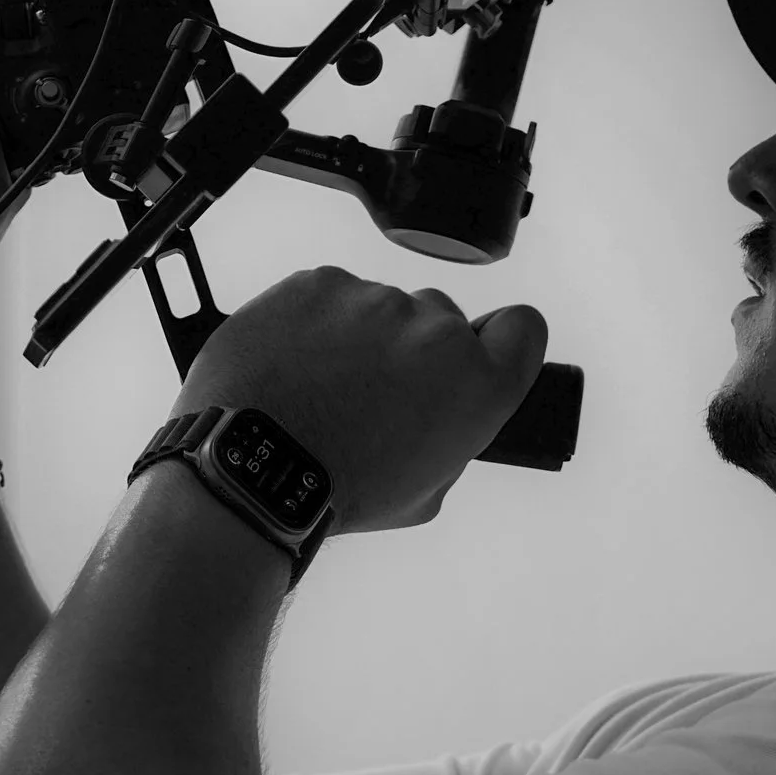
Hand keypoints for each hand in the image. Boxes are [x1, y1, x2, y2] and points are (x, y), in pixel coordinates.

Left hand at [167, 266, 547, 534]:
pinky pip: (328, 296)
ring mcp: (374, 298)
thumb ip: (448, 436)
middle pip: (440, 321)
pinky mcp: (319, 282)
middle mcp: (435, 331)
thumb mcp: (424, 492)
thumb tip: (436, 412)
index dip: (501, 341)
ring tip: (316, 388)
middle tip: (369, 395)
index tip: (476, 355)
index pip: (525, 328)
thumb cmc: (337, 491)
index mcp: (476, 385)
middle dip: (413, 350)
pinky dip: (312, 324)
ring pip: (377, 309)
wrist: (250, 468)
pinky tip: (290, 366)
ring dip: (357, 337)